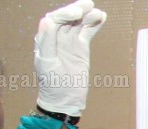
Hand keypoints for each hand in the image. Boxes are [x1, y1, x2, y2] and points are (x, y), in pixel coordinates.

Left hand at [34, 0, 105, 115]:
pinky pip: (87, 33)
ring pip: (78, 23)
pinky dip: (94, 25)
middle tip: (89, 6)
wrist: (65, 100)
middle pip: (67, 17)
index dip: (64, 13)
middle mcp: (57, 36)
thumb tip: (49, 21)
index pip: (54, 19)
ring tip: (98, 13)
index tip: (76, 14)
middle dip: (77, 9)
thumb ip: (47, 41)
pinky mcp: (81, 48)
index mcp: (45, 38)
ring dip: (88, 16)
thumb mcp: (47, 64)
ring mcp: (70, 41)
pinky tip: (102, 17)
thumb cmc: (52, 84)